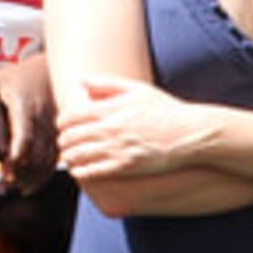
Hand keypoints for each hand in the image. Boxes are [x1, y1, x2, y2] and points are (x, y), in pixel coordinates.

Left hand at [0, 52, 57, 182]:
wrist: (48, 70)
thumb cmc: (16, 78)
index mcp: (24, 104)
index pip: (25, 133)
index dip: (18, 153)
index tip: (8, 167)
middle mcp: (42, 117)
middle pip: (37, 152)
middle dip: (25, 170)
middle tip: (9, 182)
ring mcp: (53, 128)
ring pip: (48, 159)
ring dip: (34, 176)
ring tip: (18, 186)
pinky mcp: (58, 135)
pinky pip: (55, 160)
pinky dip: (44, 175)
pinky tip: (30, 185)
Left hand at [56, 73, 206, 179]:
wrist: (190, 134)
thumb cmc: (166, 111)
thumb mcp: (138, 90)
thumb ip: (107, 84)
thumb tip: (80, 80)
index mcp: (112, 108)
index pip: (72, 115)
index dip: (62, 122)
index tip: (63, 126)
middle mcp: (111, 128)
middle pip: (71, 136)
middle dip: (63, 140)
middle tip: (64, 143)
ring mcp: (117, 148)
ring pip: (78, 155)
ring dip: (69, 157)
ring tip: (70, 157)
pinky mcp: (125, 166)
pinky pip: (92, 171)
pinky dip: (80, 172)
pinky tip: (79, 171)